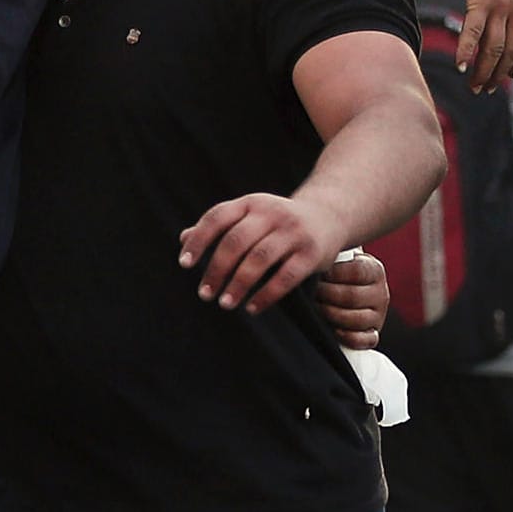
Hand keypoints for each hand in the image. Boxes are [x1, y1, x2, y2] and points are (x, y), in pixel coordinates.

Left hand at [179, 193, 344, 314]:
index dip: (199, 240)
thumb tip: (183, 239)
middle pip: (236, 241)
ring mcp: (293, 231)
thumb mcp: (251, 216)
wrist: (329, 215)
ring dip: (238, 284)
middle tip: (205, 294)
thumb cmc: (278, 222)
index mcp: (251, 203)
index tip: (185, 265)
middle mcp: (271, 213)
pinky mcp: (311, 252)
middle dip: (216, 270)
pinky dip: (266, 295)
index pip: (217, 217)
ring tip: (225, 304)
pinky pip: (285, 277)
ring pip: (259, 259)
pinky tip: (252, 308)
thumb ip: (220, 227)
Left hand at [316, 250, 388, 349]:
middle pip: (352, 297)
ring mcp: (379, 316)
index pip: (356, 272)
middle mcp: (381, 293)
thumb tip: (313, 264)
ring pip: (357, 319)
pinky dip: (348, 337)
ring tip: (316, 309)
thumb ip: (332, 260)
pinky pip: (365, 341)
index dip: (333, 275)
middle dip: (326, 296)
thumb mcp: (339, 262)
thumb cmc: (337, 275)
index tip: (317, 275)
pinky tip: (334, 331)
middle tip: (310, 293)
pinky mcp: (373, 334)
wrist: (346, 292)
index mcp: (375, 270)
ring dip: (332, 315)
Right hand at [444, 0, 512, 91]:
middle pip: (510, 48)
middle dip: (499, 73)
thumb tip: (491, 0)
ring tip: (474, 86)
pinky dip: (468, 52)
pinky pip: (475, 32)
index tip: (508, 76)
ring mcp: (502, 1)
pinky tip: (461, 67)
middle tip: (486, 90)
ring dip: (484, 70)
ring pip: (495, 46)